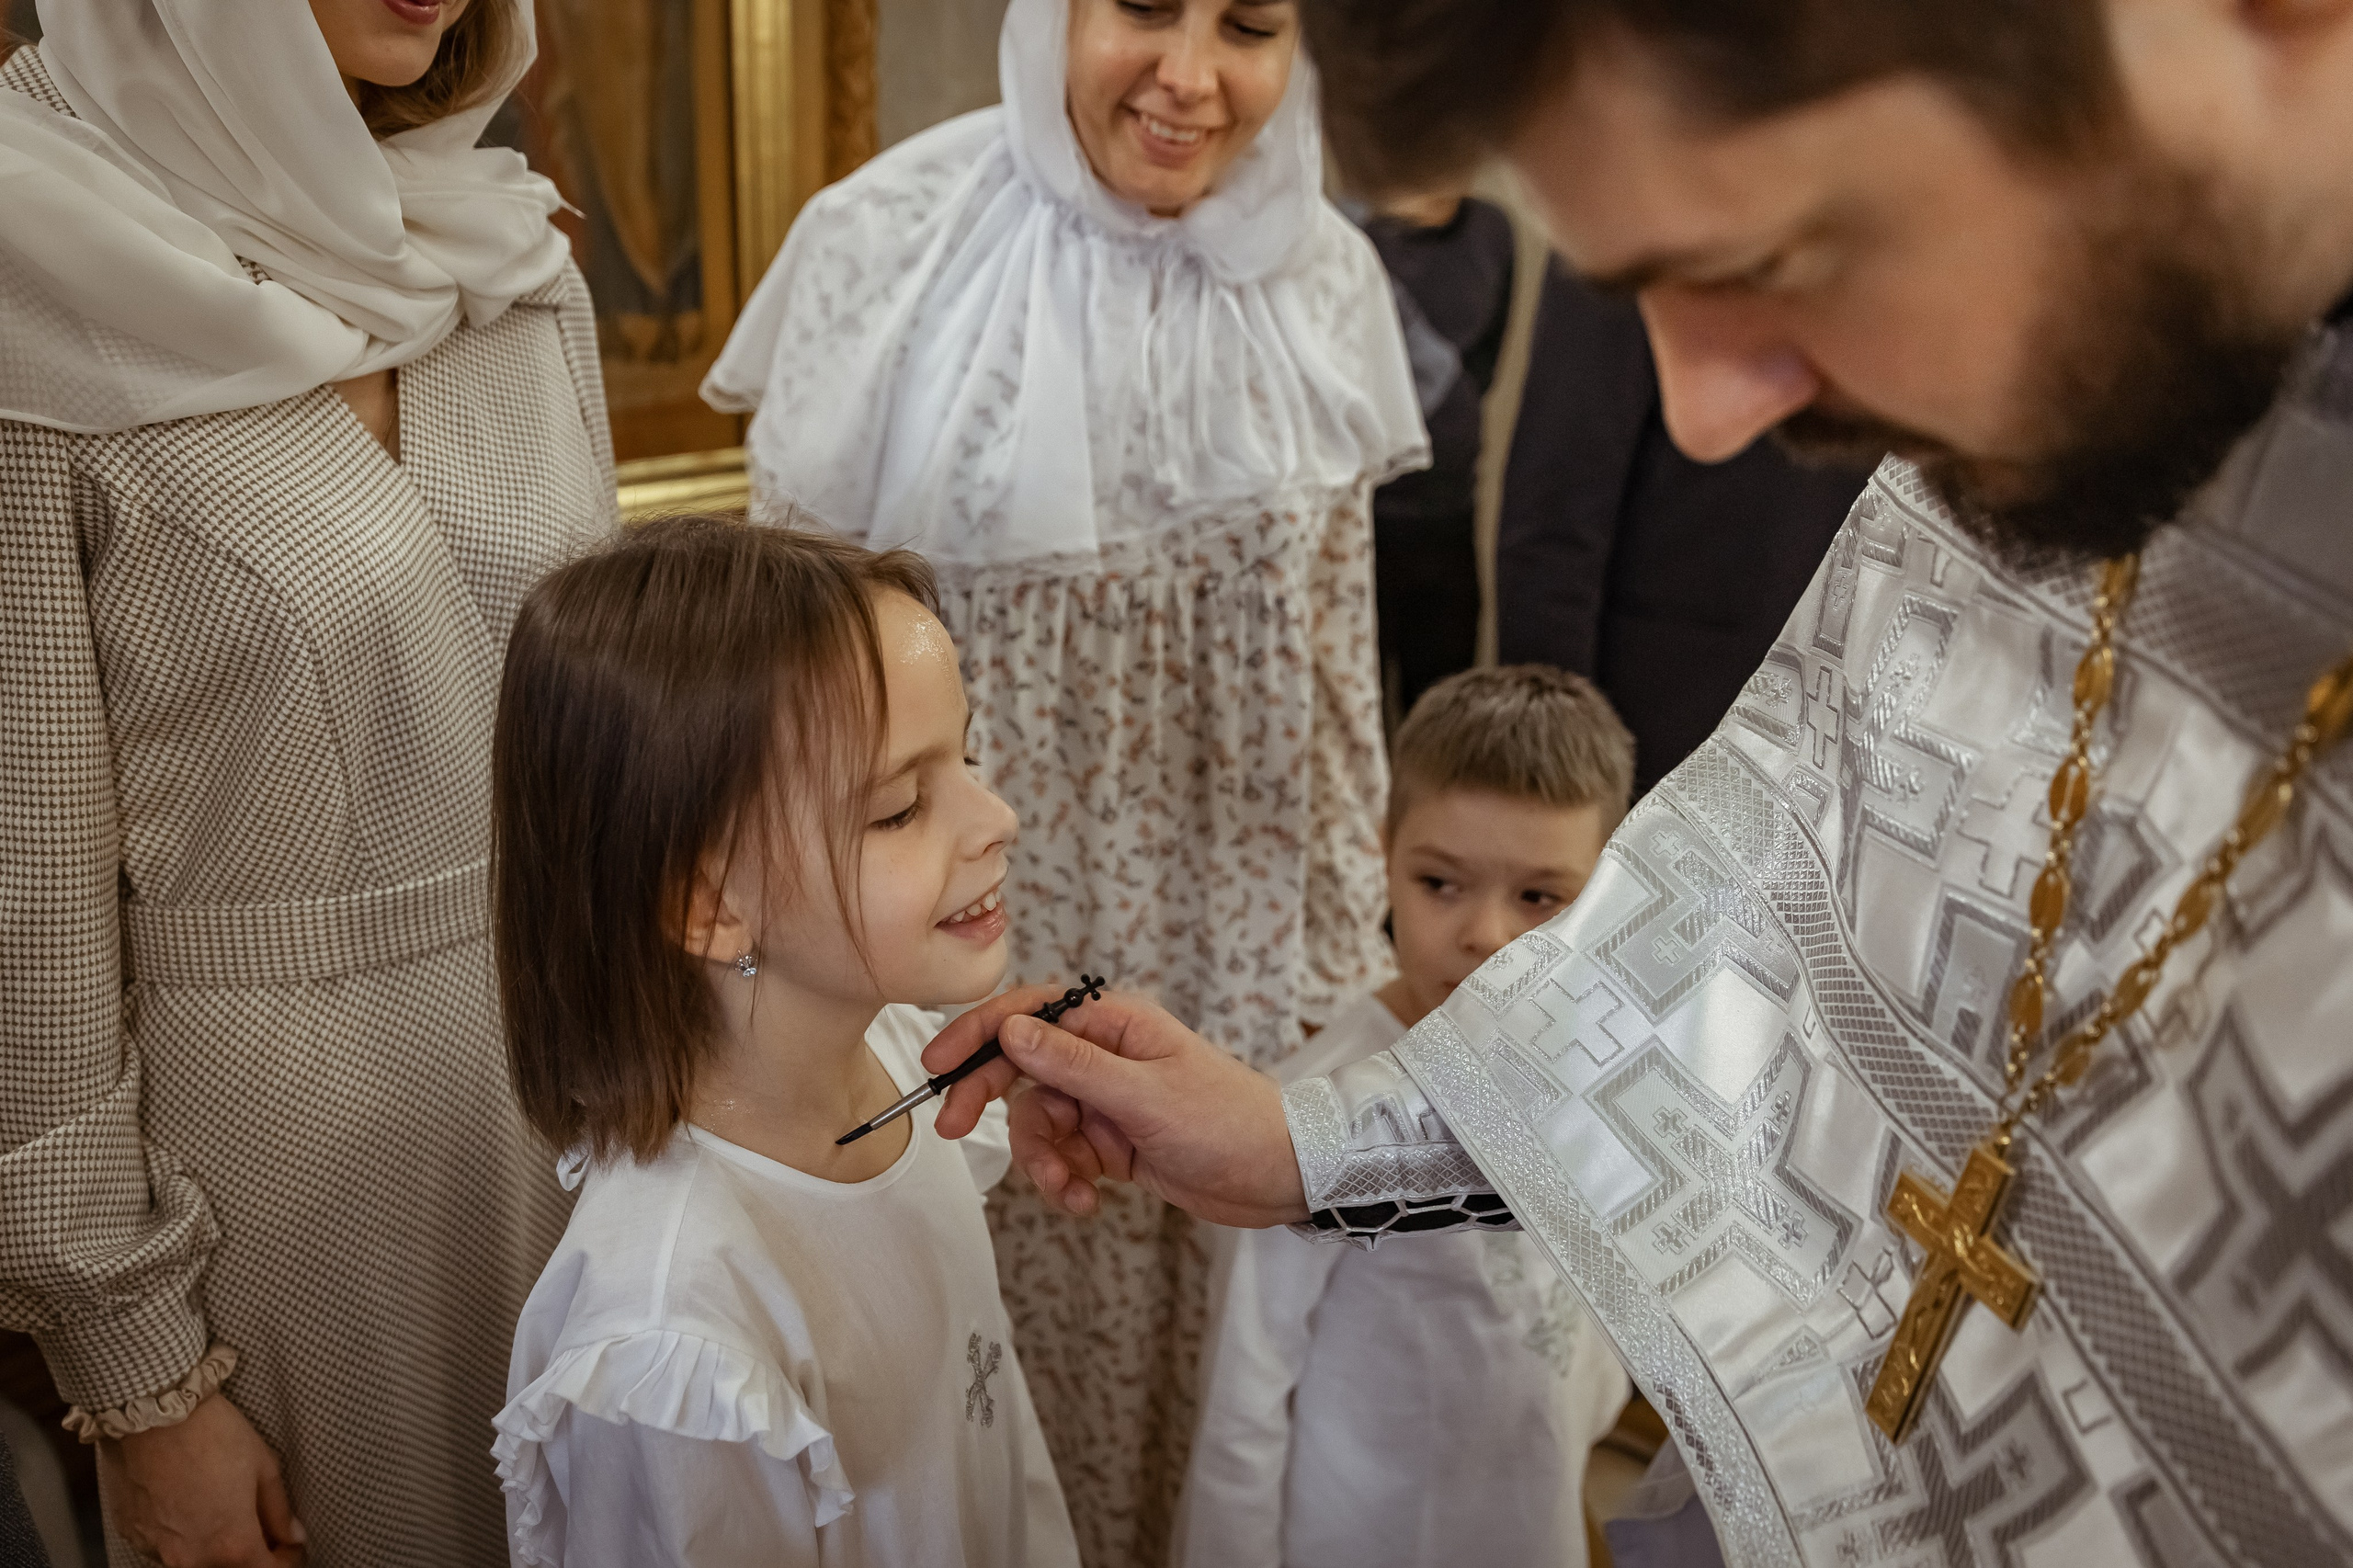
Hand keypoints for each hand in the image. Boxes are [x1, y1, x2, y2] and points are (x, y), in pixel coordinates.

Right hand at [100, 1392, 305, 1566]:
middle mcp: (191, 1559)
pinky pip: (165, 1548)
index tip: (291, 1545)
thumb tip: (292, 1535)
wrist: (153, 1414)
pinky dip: (183, 1535)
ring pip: (196, 1562)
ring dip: (215, 1547)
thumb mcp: (264, 1467)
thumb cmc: (212, 1434)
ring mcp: (158, 1550)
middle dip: (250, 1555)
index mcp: (230, 1545)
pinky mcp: (134, 1536)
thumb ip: (278, 1510)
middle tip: (262, 1530)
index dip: (286, 1560)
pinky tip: (189, 1506)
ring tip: (222, 1510)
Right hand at [924, 988, 1307, 1227]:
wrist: (1280, 1177)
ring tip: (1069, 1190)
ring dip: (1042, 1160)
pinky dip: (1064, 1182)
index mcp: (1114, 1023)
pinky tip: (1086, 1202)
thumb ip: (1073, 1065)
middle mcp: (1105, 1056)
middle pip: (1021, 1069)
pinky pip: (1064, 1156)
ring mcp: (1107, 1101)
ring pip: (1040, 1122)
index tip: (937, 1067)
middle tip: (954, 1130)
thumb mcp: (1145, 1095)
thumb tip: (1013, 1032)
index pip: (1029, 1015)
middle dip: (989, 1101)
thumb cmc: (1228, 1121)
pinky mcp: (1112, 1142)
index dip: (977, 1036)